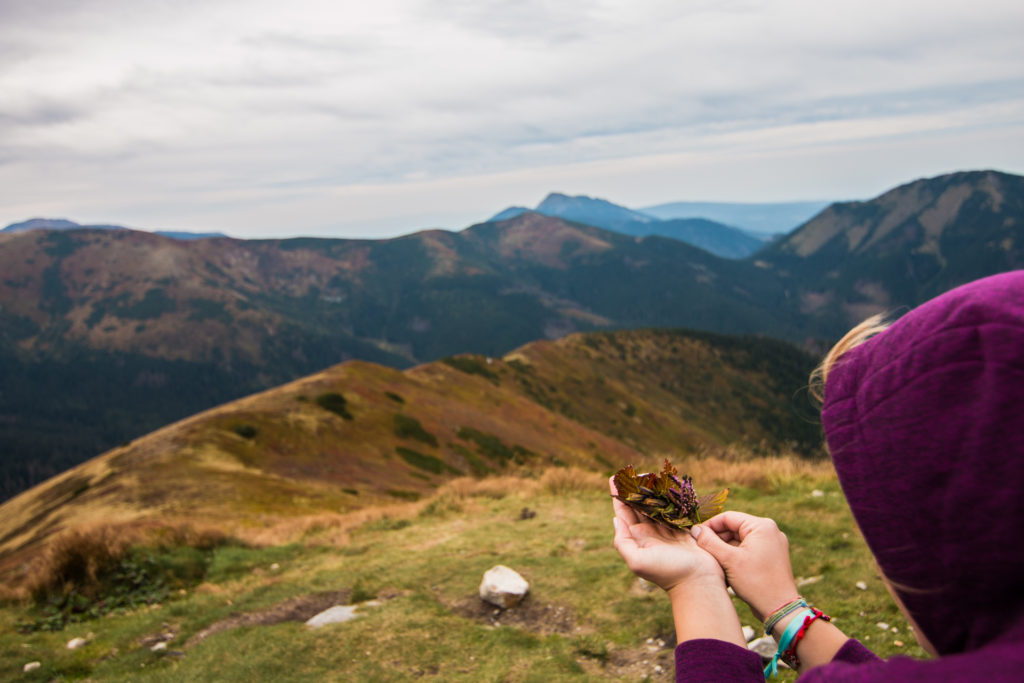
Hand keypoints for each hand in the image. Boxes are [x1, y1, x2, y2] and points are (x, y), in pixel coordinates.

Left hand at [610, 477, 722, 591]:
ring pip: (656, 505)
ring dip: (652, 492)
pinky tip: (669, 487)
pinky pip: (674, 510)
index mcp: (637, 538)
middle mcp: (650, 533)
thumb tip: (616, 520)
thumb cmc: (667, 573)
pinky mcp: (683, 530)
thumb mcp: (637, 561)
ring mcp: (667, 531)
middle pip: (639, 506)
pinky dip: (671, 498)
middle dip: (635, 490)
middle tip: (633, 472)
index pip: (623, 512)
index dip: (618, 495)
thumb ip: (623, 542)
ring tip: (649, 476)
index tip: (614, 478)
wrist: (698, 583)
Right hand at [692, 511, 798, 620]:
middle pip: (735, 528)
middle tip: (702, 550)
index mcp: (762, 526)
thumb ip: (709, 542)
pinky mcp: (772, 556)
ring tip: (713, 560)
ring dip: (725, 548)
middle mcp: (770, 531)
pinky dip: (736, 555)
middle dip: (717, 538)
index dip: (709, 526)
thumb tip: (695, 529)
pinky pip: (749, 549)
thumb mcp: (728, 560)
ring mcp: (773, 544)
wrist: (780, 608)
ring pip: (741, 540)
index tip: (695, 536)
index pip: (728, 517)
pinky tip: (725, 567)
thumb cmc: (756, 583)